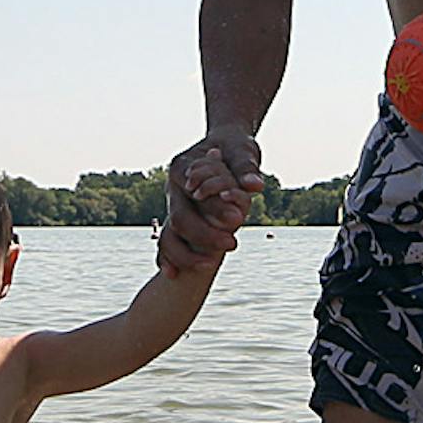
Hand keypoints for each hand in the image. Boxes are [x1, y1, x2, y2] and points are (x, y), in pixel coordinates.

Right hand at [159, 128, 261, 273]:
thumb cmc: (233, 147)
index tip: (238, 220)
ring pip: (169, 234)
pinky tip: (173, 275)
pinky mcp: (177, 221)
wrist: (223, 147)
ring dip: (186, 253)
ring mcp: (173, 206)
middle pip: (180, 218)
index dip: (214, 207)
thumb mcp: (242, 151)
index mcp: (182, 167)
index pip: (194, 191)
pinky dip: (169, 258)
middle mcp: (173, 188)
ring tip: (209, 265)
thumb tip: (254, 185)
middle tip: (232, 244)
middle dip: (204, 234)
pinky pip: (167, 242)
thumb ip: (245, 168)